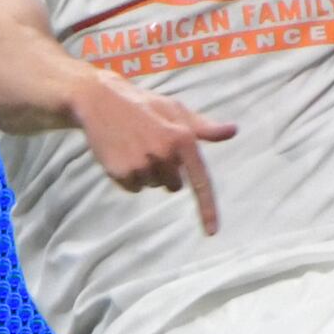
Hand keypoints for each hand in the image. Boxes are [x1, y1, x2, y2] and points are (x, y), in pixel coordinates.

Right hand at [68, 72, 236, 233]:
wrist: (100, 101)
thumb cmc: (145, 106)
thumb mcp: (176, 110)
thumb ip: (205, 127)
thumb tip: (233, 131)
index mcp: (182, 138)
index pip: (200, 181)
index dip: (208, 209)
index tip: (212, 233)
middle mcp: (164, 153)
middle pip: (174, 186)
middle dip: (166, 171)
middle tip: (151, 145)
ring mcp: (141, 164)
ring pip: (153, 186)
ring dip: (147, 172)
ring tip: (135, 146)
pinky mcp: (121, 172)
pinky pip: (134, 188)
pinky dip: (130, 177)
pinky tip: (123, 154)